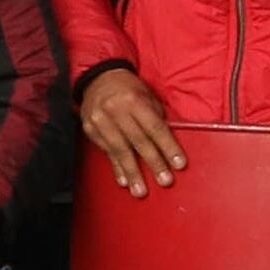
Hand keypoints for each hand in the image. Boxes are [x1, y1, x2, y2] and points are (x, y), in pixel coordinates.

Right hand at [82, 63, 187, 194]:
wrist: (97, 79)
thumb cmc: (129, 89)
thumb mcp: (148, 97)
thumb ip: (157, 118)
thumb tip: (169, 144)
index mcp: (134, 101)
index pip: (155, 128)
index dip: (168, 147)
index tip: (179, 164)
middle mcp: (115, 110)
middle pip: (138, 141)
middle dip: (153, 163)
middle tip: (165, 181)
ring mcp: (99, 120)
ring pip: (119, 150)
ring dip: (132, 172)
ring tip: (141, 190)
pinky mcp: (89, 129)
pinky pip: (105, 151)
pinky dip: (116, 167)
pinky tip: (124, 181)